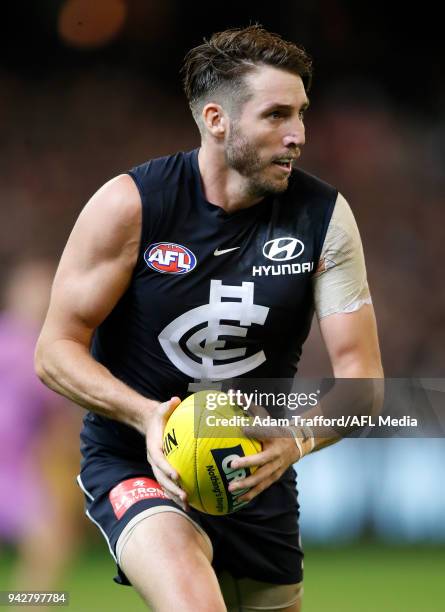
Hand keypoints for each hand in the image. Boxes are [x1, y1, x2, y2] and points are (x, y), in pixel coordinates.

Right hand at [144, 396, 188, 510]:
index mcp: (154, 447)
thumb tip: (174, 400)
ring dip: (174, 495)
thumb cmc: (159, 416)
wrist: (148, 423)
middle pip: (161, 478)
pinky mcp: (162, 470)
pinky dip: (176, 493)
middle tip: (185, 496)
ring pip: (164, 484)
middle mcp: (154, 460)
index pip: (159, 460)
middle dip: (172, 488)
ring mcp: (157, 467)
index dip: (167, 469)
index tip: (177, 476)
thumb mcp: (161, 408)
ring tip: (187, 505)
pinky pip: (168, 484)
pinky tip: (189, 503)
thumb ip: (168, 405)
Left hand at [227, 394, 300, 503]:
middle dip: (248, 463)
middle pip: (262, 460)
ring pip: (263, 478)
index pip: (263, 432)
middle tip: (231, 464)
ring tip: (231, 489)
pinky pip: (263, 487)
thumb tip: (231, 393)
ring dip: (247, 485)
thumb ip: (248, 406)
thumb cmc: (274, 428)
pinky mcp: (276, 476)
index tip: (241, 428)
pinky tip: (239, 500)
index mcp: (273, 436)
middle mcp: (276, 453)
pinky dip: (252, 494)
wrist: (298, 442)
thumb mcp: (264, 416)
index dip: (253, 430)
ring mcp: (277, 466)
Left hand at [228, 435, 299, 503]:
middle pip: (260, 475)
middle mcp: (276, 464)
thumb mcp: (270, 429)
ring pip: (262, 484)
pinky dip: (253, 494)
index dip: (247, 462)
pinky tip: (240, 498)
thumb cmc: (279, 434)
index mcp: (275, 451)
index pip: (260, 458)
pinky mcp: (275, 477)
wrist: (297, 444)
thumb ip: (256, 429)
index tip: (232, 464)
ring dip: (248, 491)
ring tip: (234, 495)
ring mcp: (276, 472)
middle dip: (246, 482)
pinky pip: (263, 487)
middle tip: (231, 486)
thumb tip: (241, 429)